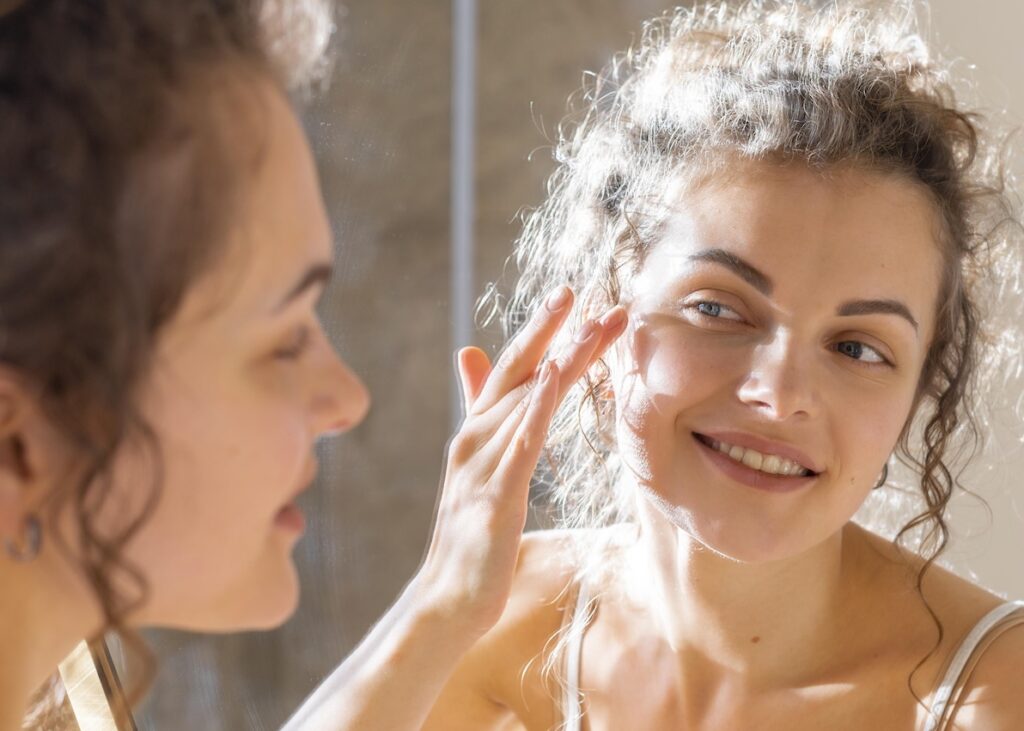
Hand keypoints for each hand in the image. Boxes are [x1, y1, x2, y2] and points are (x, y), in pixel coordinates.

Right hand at [411, 287, 626, 638]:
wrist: (448, 597)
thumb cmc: (471, 535)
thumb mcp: (478, 469)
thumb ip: (479, 412)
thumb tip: (469, 354)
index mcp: (476, 431)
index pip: (511, 371)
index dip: (540, 332)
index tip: (571, 298)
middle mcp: (475, 438)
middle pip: (518, 373)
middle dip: (549, 330)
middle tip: (581, 291)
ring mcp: (482, 466)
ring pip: (526, 401)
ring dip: (562, 360)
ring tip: (593, 327)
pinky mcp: (495, 496)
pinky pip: (519, 445)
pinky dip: (535, 409)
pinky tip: (553, 380)